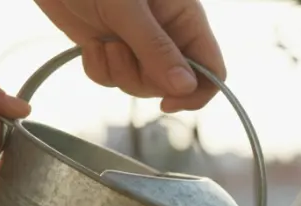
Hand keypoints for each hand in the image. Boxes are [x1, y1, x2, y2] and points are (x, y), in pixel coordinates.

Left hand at [34, 0, 225, 112]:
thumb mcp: (127, 9)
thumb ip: (156, 48)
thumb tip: (185, 87)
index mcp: (186, 20)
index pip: (212, 70)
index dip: (196, 93)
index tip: (167, 102)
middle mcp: (168, 35)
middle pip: (173, 85)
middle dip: (143, 79)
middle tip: (119, 52)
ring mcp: (139, 44)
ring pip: (141, 85)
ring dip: (117, 72)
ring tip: (102, 43)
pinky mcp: (112, 49)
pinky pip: (113, 80)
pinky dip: (98, 68)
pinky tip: (89, 44)